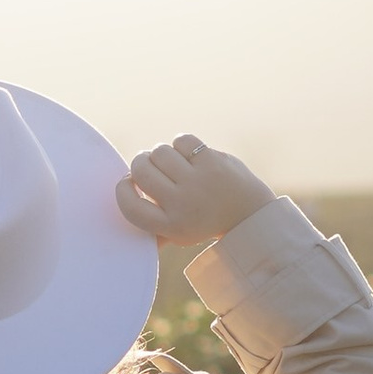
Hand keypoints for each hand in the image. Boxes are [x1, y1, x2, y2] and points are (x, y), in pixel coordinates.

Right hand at [116, 136, 274, 249]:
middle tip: (149, 166)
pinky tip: (188, 154)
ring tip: (171, 160)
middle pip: (141, 170)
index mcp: (170, 226)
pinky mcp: (212, 161)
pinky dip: (182, 144)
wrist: (249, 213)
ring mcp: (198, 181)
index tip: (128, 182)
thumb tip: (123, 211)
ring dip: (161, 153)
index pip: (129, 205)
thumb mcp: (179, 233)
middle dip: (140, 163)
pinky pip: (181, 140)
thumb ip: (152, 228)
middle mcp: (182, 204)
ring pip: (159, 151)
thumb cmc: (205, 221)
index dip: (123, 188)